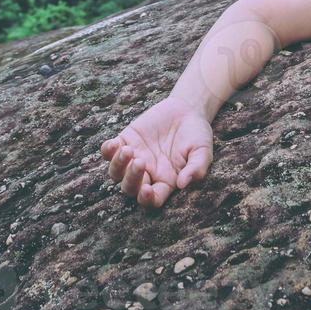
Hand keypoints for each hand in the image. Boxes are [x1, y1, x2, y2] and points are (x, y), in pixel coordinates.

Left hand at [99, 96, 213, 208]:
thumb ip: (197, 168)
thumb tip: (183, 184)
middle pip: (130, 188)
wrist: (186, 110)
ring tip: (127, 150)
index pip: (152, 199)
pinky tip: (114, 144)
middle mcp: (147, 174)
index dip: (147, 199)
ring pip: (116, 173)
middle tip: (140, 162)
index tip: (148, 190)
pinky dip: (107, 151)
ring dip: (118, 165)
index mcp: (165, 181)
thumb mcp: (203, 151)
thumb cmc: (196, 135)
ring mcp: (134, 158)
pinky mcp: (125, 140)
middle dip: (132, 179)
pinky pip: (108, 152)